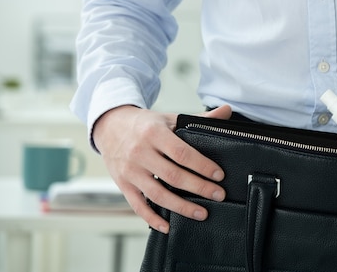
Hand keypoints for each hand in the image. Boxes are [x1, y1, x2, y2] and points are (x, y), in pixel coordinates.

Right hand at [92, 105, 231, 232]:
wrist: (109, 126)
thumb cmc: (145, 124)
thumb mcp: (170, 117)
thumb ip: (199, 117)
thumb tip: (227, 111)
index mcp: (154, 133)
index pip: (182, 153)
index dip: (202, 165)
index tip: (219, 175)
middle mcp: (140, 153)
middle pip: (173, 175)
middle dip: (199, 188)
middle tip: (218, 195)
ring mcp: (130, 171)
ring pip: (157, 193)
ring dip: (181, 207)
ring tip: (201, 213)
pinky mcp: (123, 184)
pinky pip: (137, 205)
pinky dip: (152, 218)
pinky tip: (167, 226)